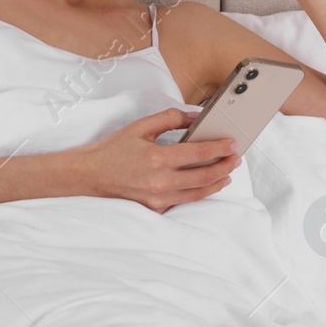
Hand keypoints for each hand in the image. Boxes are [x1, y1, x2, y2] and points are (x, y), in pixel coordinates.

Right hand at [68, 108, 241, 213]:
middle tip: (235, 159)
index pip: (199, 154)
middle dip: (225, 166)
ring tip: (226, 174)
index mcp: (158, 158)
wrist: (90, 175)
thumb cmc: (113, 150)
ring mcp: (158, 198)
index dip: (220, 148)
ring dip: (216, 183)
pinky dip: (197, 194)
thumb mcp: (140, 127)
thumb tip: (195, 117)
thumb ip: (169, 119)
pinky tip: (204, 186)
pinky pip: (183, 202)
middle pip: (205, 176)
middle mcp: (161, 181)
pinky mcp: (155, 208)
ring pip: (198, 193)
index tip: (232, 144)